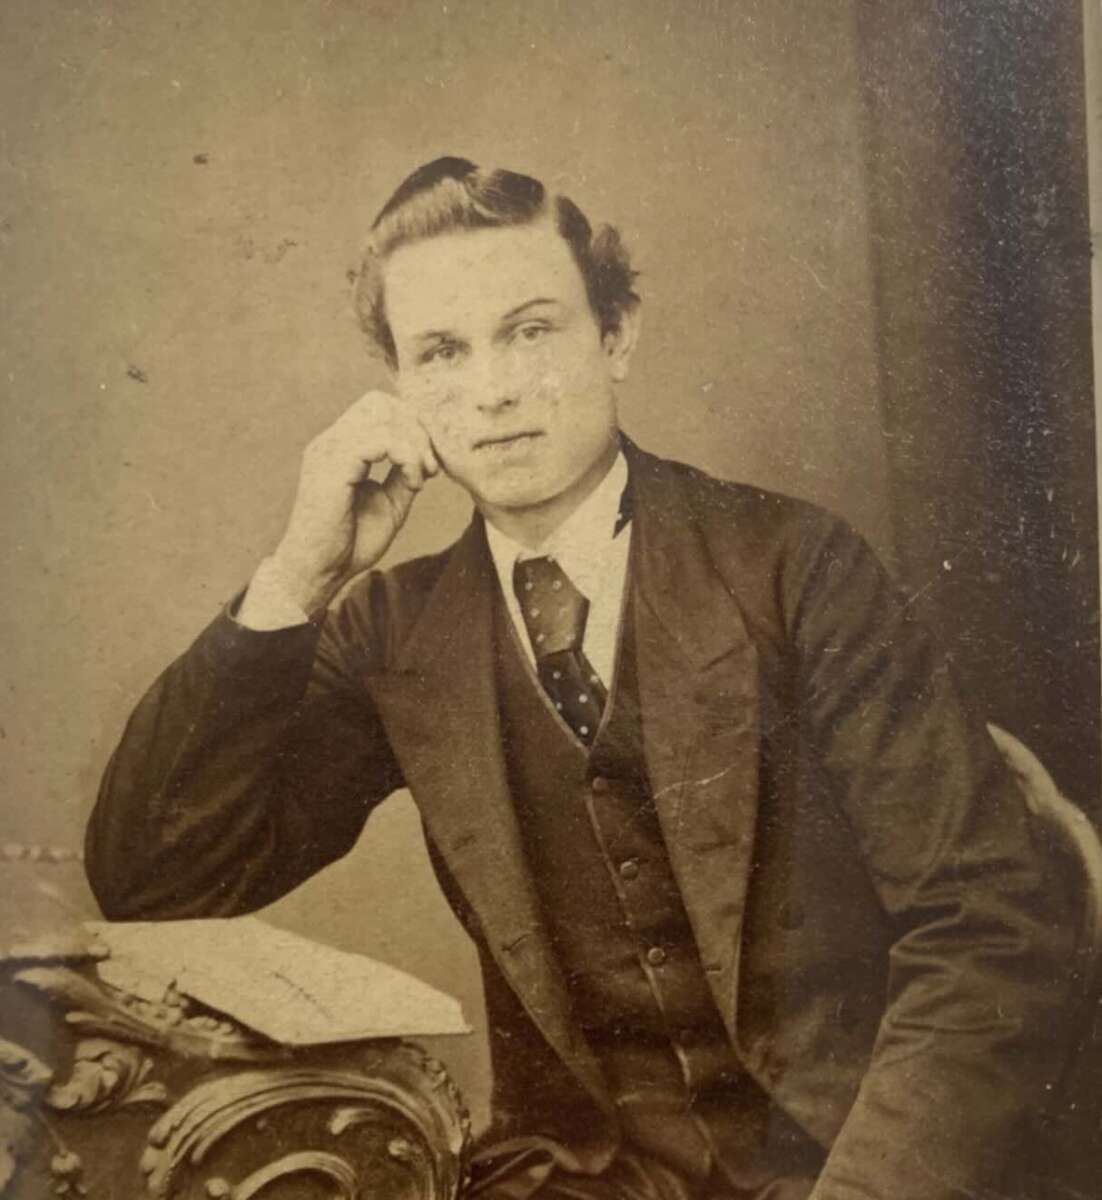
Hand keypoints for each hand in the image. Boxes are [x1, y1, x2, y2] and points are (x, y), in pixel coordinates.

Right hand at [269, 391, 438, 611]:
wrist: (321, 572)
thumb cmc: (350, 543)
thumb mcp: (390, 503)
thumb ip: (403, 475)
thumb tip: (424, 456)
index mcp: (340, 447)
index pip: (378, 407)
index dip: (411, 426)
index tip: (429, 463)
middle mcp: (331, 442)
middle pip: (380, 403)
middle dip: (415, 430)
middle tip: (430, 467)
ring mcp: (329, 451)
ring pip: (383, 417)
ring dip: (414, 444)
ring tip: (422, 477)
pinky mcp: (332, 467)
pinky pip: (379, 440)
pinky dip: (406, 457)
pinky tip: (413, 483)